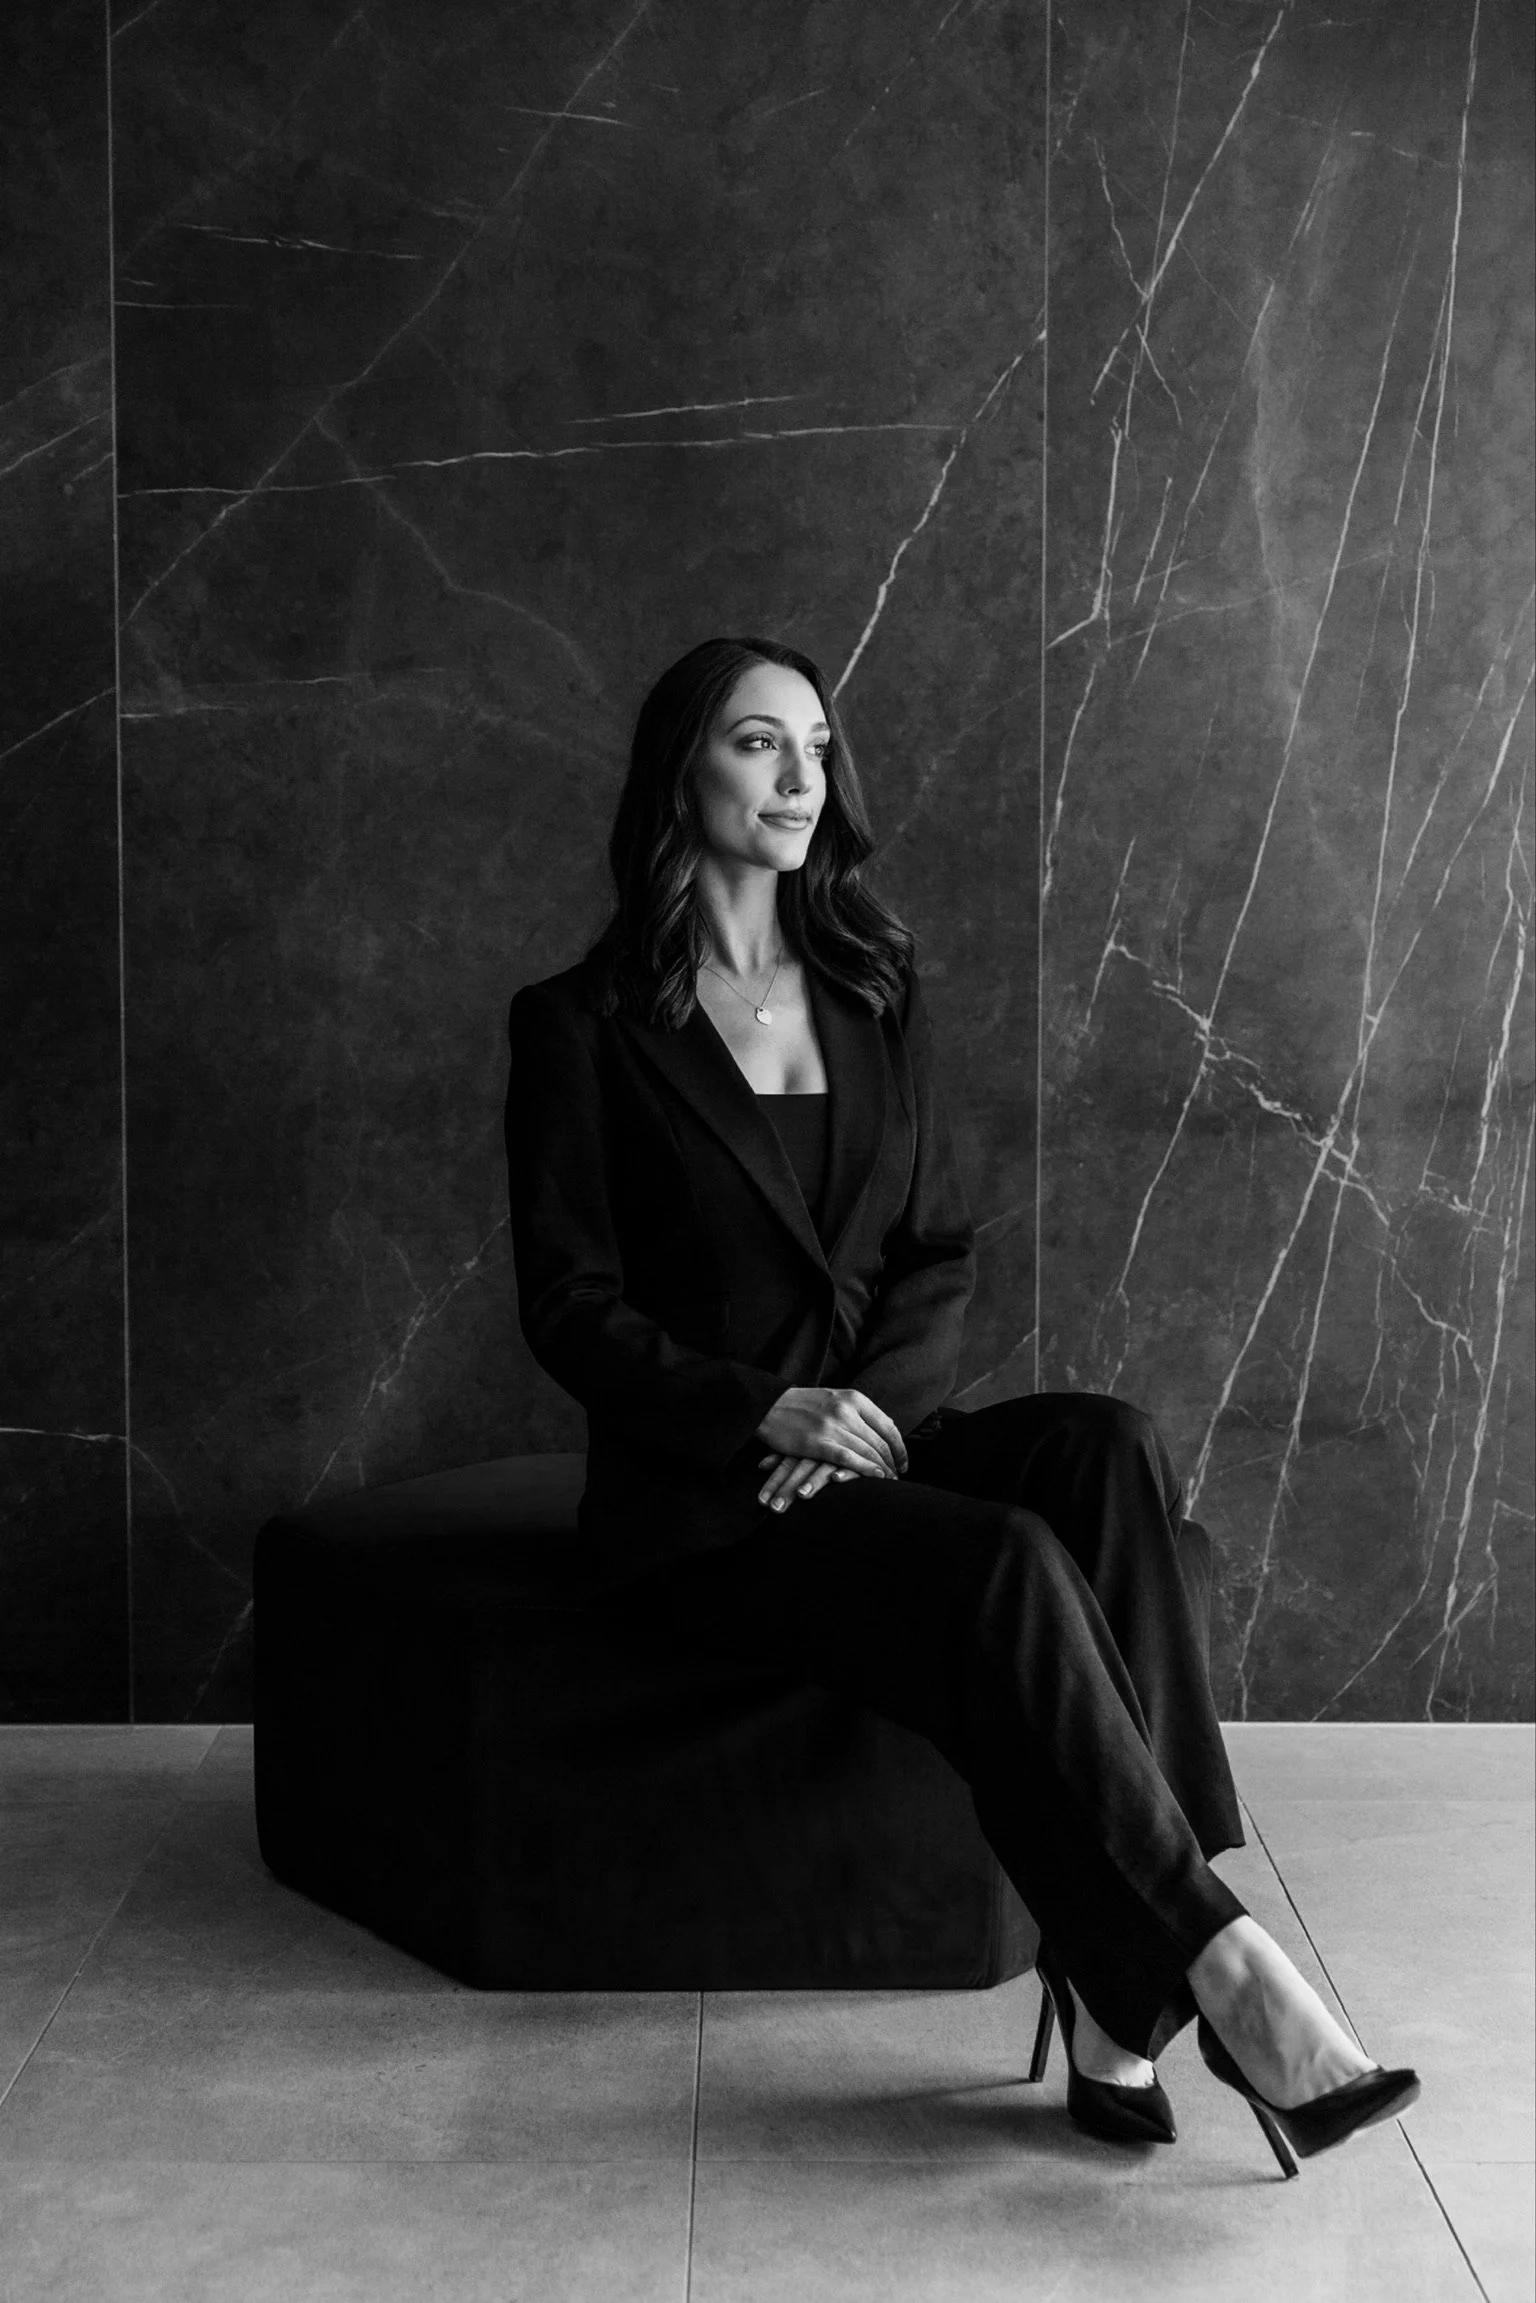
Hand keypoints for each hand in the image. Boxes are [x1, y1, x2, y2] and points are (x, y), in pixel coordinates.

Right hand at [754, 1386, 908, 1510]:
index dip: (899, 1447)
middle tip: (898, 1477)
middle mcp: (847, 1410)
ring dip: (883, 1469)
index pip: (887, 1426)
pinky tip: (876, 1476)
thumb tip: (881, 1432)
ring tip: (890, 1482)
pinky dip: (866, 1469)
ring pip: (868, 1451)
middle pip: (880, 1441)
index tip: (903, 1461)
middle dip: (893, 1462)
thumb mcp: (835, 1399)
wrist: (769, 1405)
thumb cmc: (802, 1405)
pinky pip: (850, 1458)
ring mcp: (833, 1426)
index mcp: (854, 1398)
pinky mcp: (818, 1442)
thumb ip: (857, 1413)